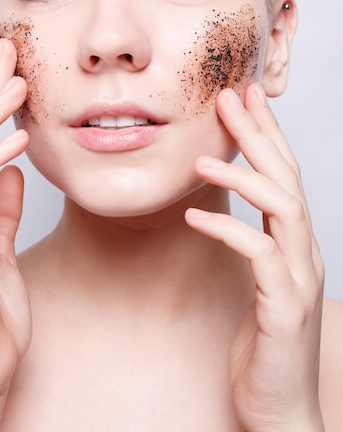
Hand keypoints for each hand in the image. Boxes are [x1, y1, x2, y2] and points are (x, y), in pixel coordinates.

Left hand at [185, 83, 324, 430]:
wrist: (278, 409)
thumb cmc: (261, 345)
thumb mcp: (255, 285)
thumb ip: (250, 246)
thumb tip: (219, 214)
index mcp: (294, 244)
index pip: (284, 175)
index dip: (266, 133)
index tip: (243, 99)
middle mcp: (304, 254)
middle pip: (287, 178)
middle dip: (259, 134)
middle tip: (230, 97)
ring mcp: (299, 279)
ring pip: (282, 208)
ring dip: (244, 177)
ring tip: (202, 159)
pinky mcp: (284, 307)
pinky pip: (259, 255)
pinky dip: (227, 230)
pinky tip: (194, 218)